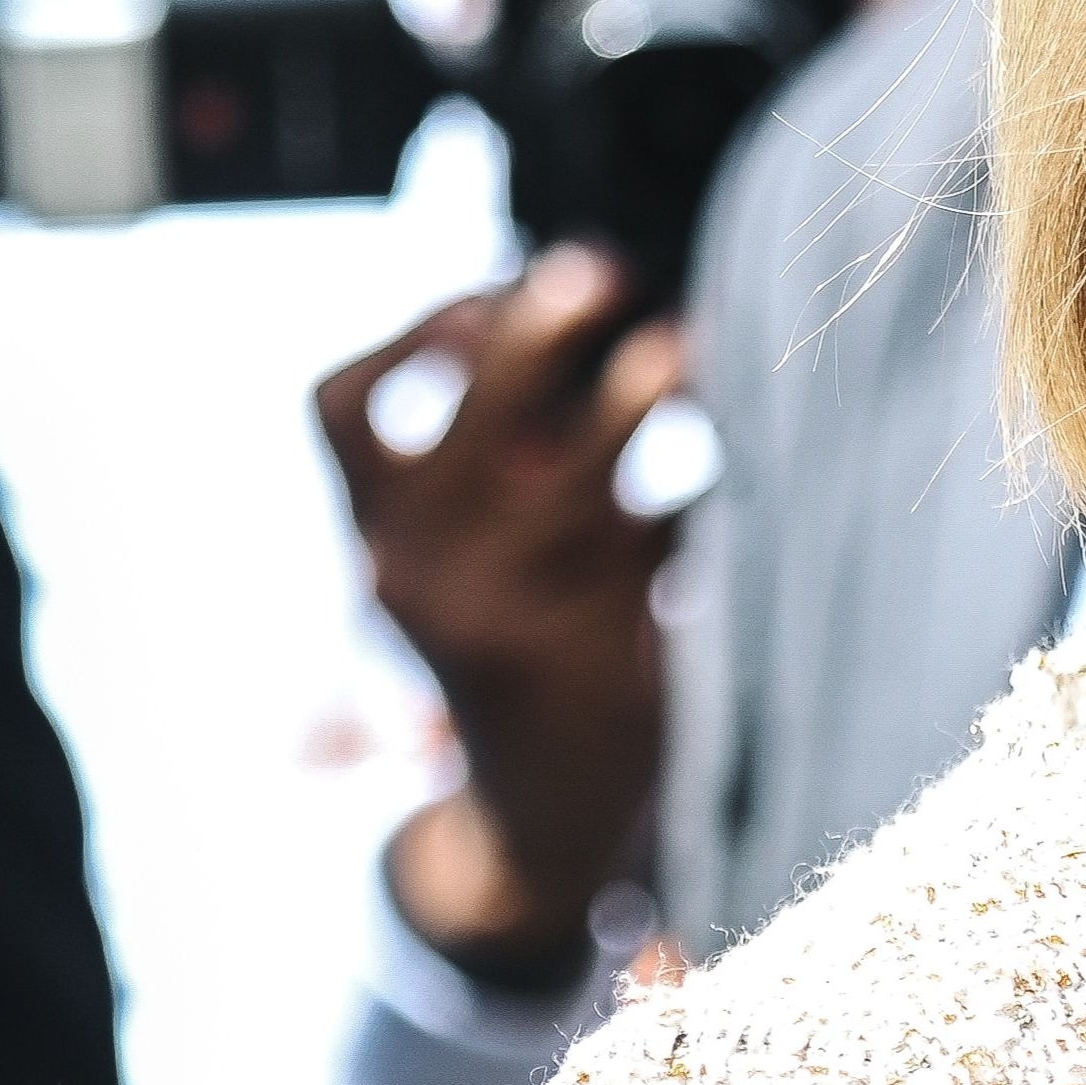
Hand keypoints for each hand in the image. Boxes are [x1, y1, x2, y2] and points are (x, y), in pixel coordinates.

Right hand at [317, 245, 684, 974]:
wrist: (538, 818)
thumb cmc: (515, 642)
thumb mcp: (468, 551)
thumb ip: (504, 445)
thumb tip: (577, 289)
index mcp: (377, 539)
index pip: (338, 407)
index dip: (412, 333)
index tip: (485, 293)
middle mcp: (425, 573)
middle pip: (468, 418)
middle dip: (534, 329)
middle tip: (604, 266)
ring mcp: (514, 617)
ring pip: (579, 480)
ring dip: (640, 397)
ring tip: (691, 340)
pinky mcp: (601, 656)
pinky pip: (663, 542)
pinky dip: (704, 489)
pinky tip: (746, 453)